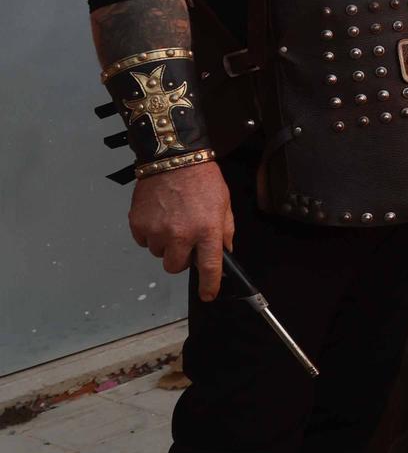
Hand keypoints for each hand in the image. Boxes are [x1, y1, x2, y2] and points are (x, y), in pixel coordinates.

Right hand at [129, 163, 234, 301]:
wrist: (173, 158)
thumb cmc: (202, 179)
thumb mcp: (224, 204)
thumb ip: (225, 231)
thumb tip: (223, 251)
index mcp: (207, 230)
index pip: (209, 267)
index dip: (209, 285)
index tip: (208, 294)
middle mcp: (181, 234)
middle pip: (175, 267)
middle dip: (181, 259)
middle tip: (185, 241)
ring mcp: (157, 230)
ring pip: (158, 253)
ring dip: (165, 244)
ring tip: (172, 220)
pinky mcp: (138, 224)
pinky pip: (143, 241)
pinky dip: (150, 233)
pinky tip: (159, 216)